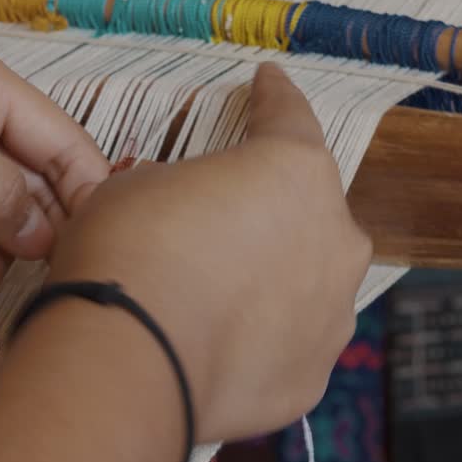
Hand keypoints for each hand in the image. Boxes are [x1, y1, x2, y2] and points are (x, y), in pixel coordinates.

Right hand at [47, 63, 371, 442]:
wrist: (127, 362)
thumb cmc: (129, 252)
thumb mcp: (134, 188)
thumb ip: (178, 187)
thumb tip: (180, 207)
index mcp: (295, 172)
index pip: (289, 117)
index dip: (273, 96)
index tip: (268, 82)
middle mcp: (334, 240)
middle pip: (309, 210)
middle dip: (271, 210)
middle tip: (220, 219)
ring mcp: (331, 316)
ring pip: (307, 284)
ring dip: (271, 280)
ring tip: (212, 295)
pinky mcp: (312, 379)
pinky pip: (288, 346)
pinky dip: (260, 341)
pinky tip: (216, 345)